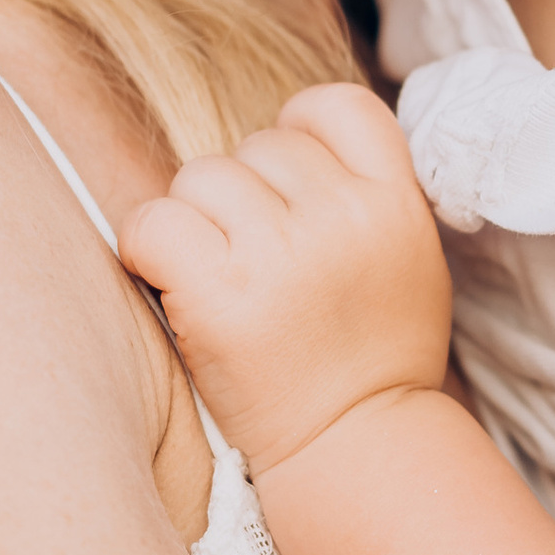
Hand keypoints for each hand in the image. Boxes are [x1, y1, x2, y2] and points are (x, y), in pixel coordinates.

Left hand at [121, 84, 455, 475]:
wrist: (356, 448)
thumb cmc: (373, 358)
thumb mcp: (407, 259)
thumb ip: (366, 194)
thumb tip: (295, 136)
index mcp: (394, 203)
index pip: (335, 107)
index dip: (298, 131)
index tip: (286, 185)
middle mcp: (342, 217)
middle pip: (255, 146)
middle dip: (243, 196)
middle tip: (254, 263)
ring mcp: (281, 253)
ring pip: (201, 177)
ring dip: (196, 221)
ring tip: (219, 279)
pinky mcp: (220, 294)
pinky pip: (154, 222)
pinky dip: (147, 248)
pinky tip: (170, 283)